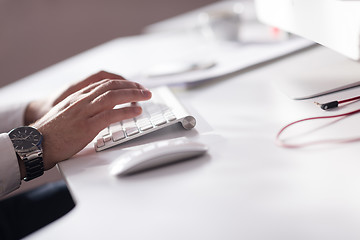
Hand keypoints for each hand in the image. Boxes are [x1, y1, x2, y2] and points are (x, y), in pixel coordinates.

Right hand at [25, 72, 151, 171]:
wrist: (35, 144)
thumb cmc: (50, 133)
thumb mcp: (66, 113)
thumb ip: (82, 109)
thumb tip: (99, 110)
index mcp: (77, 97)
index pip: (104, 84)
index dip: (122, 83)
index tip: (134, 86)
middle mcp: (81, 101)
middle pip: (111, 87)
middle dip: (131, 86)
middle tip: (145, 90)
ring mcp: (84, 113)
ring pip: (113, 97)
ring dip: (133, 95)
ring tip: (146, 97)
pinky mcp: (86, 126)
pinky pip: (111, 115)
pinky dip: (126, 112)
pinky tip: (136, 112)